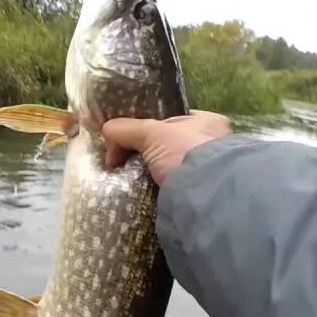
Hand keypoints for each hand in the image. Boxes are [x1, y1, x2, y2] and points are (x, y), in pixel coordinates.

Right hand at [102, 110, 232, 184]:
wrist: (206, 197)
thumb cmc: (185, 153)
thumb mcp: (152, 134)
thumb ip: (127, 128)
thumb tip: (107, 129)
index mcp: (208, 122)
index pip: (169, 119)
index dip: (144, 124)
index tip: (123, 136)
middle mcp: (210, 144)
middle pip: (164, 143)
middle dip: (142, 150)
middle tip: (119, 158)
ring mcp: (204, 170)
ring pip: (164, 165)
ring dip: (145, 170)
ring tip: (123, 175)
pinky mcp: (195, 193)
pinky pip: (166, 186)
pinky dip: (151, 187)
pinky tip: (137, 188)